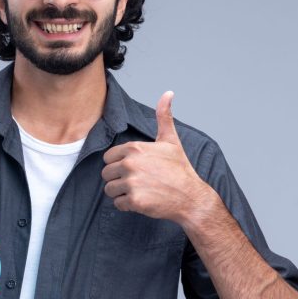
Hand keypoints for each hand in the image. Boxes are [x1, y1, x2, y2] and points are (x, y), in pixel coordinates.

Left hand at [102, 91, 211, 223]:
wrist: (191, 197)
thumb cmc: (180, 170)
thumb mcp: (171, 141)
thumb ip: (164, 117)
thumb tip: (168, 93)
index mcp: (135, 148)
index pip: (108, 158)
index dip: (119, 164)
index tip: (135, 169)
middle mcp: (130, 164)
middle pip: (106, 174)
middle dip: (118, 179)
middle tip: (137, 182)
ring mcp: (132, 183)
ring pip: (109, 189)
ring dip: (121, 193)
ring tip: (139, 191)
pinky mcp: (134, 201)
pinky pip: (117, 204)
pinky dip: (127, 205)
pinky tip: (142, 201)